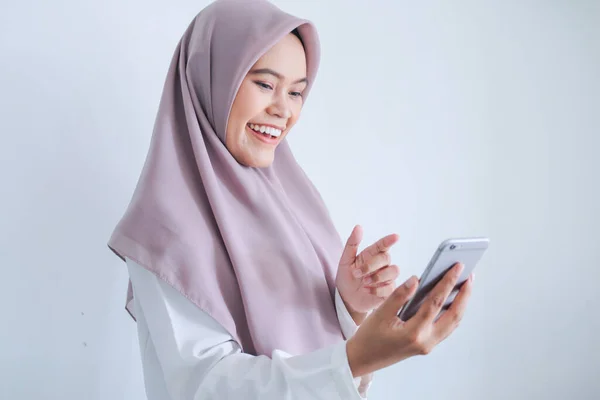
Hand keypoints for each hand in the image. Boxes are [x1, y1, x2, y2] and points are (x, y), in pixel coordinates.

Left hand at [336, 225, 400, 320]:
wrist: (346, 299)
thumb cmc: (347, 278)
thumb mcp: (345, 260)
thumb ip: (352, 244)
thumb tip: (358, 227)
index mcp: (371, 254)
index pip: (383, 245)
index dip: (389, 240)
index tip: (396, 237)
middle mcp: (381, 265)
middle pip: (386, 258)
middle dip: (371, 265)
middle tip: (357, 273)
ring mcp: (386, 277)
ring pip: (393, 271)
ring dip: (377, 277)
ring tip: (363, 282)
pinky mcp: (388, 291)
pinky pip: (390, 287)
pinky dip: (377, 289)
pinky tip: (366, 290)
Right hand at [346, 262, 473, 376]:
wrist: (364, 359)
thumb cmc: (369, 337)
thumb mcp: (380, 313)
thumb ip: (399, 295)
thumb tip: (416, 279)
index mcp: (413, 333)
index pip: (435, 303)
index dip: (447, 283)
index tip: (457, 267)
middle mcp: (425, 341)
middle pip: (453, 316)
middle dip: (464, 295)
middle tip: (469, 275)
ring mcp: (428, 345)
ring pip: (453, 323)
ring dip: (461, 304)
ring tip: (464, 285)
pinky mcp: (427, 345)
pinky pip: (446, 327)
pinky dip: (452, 312)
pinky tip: (452, 300)